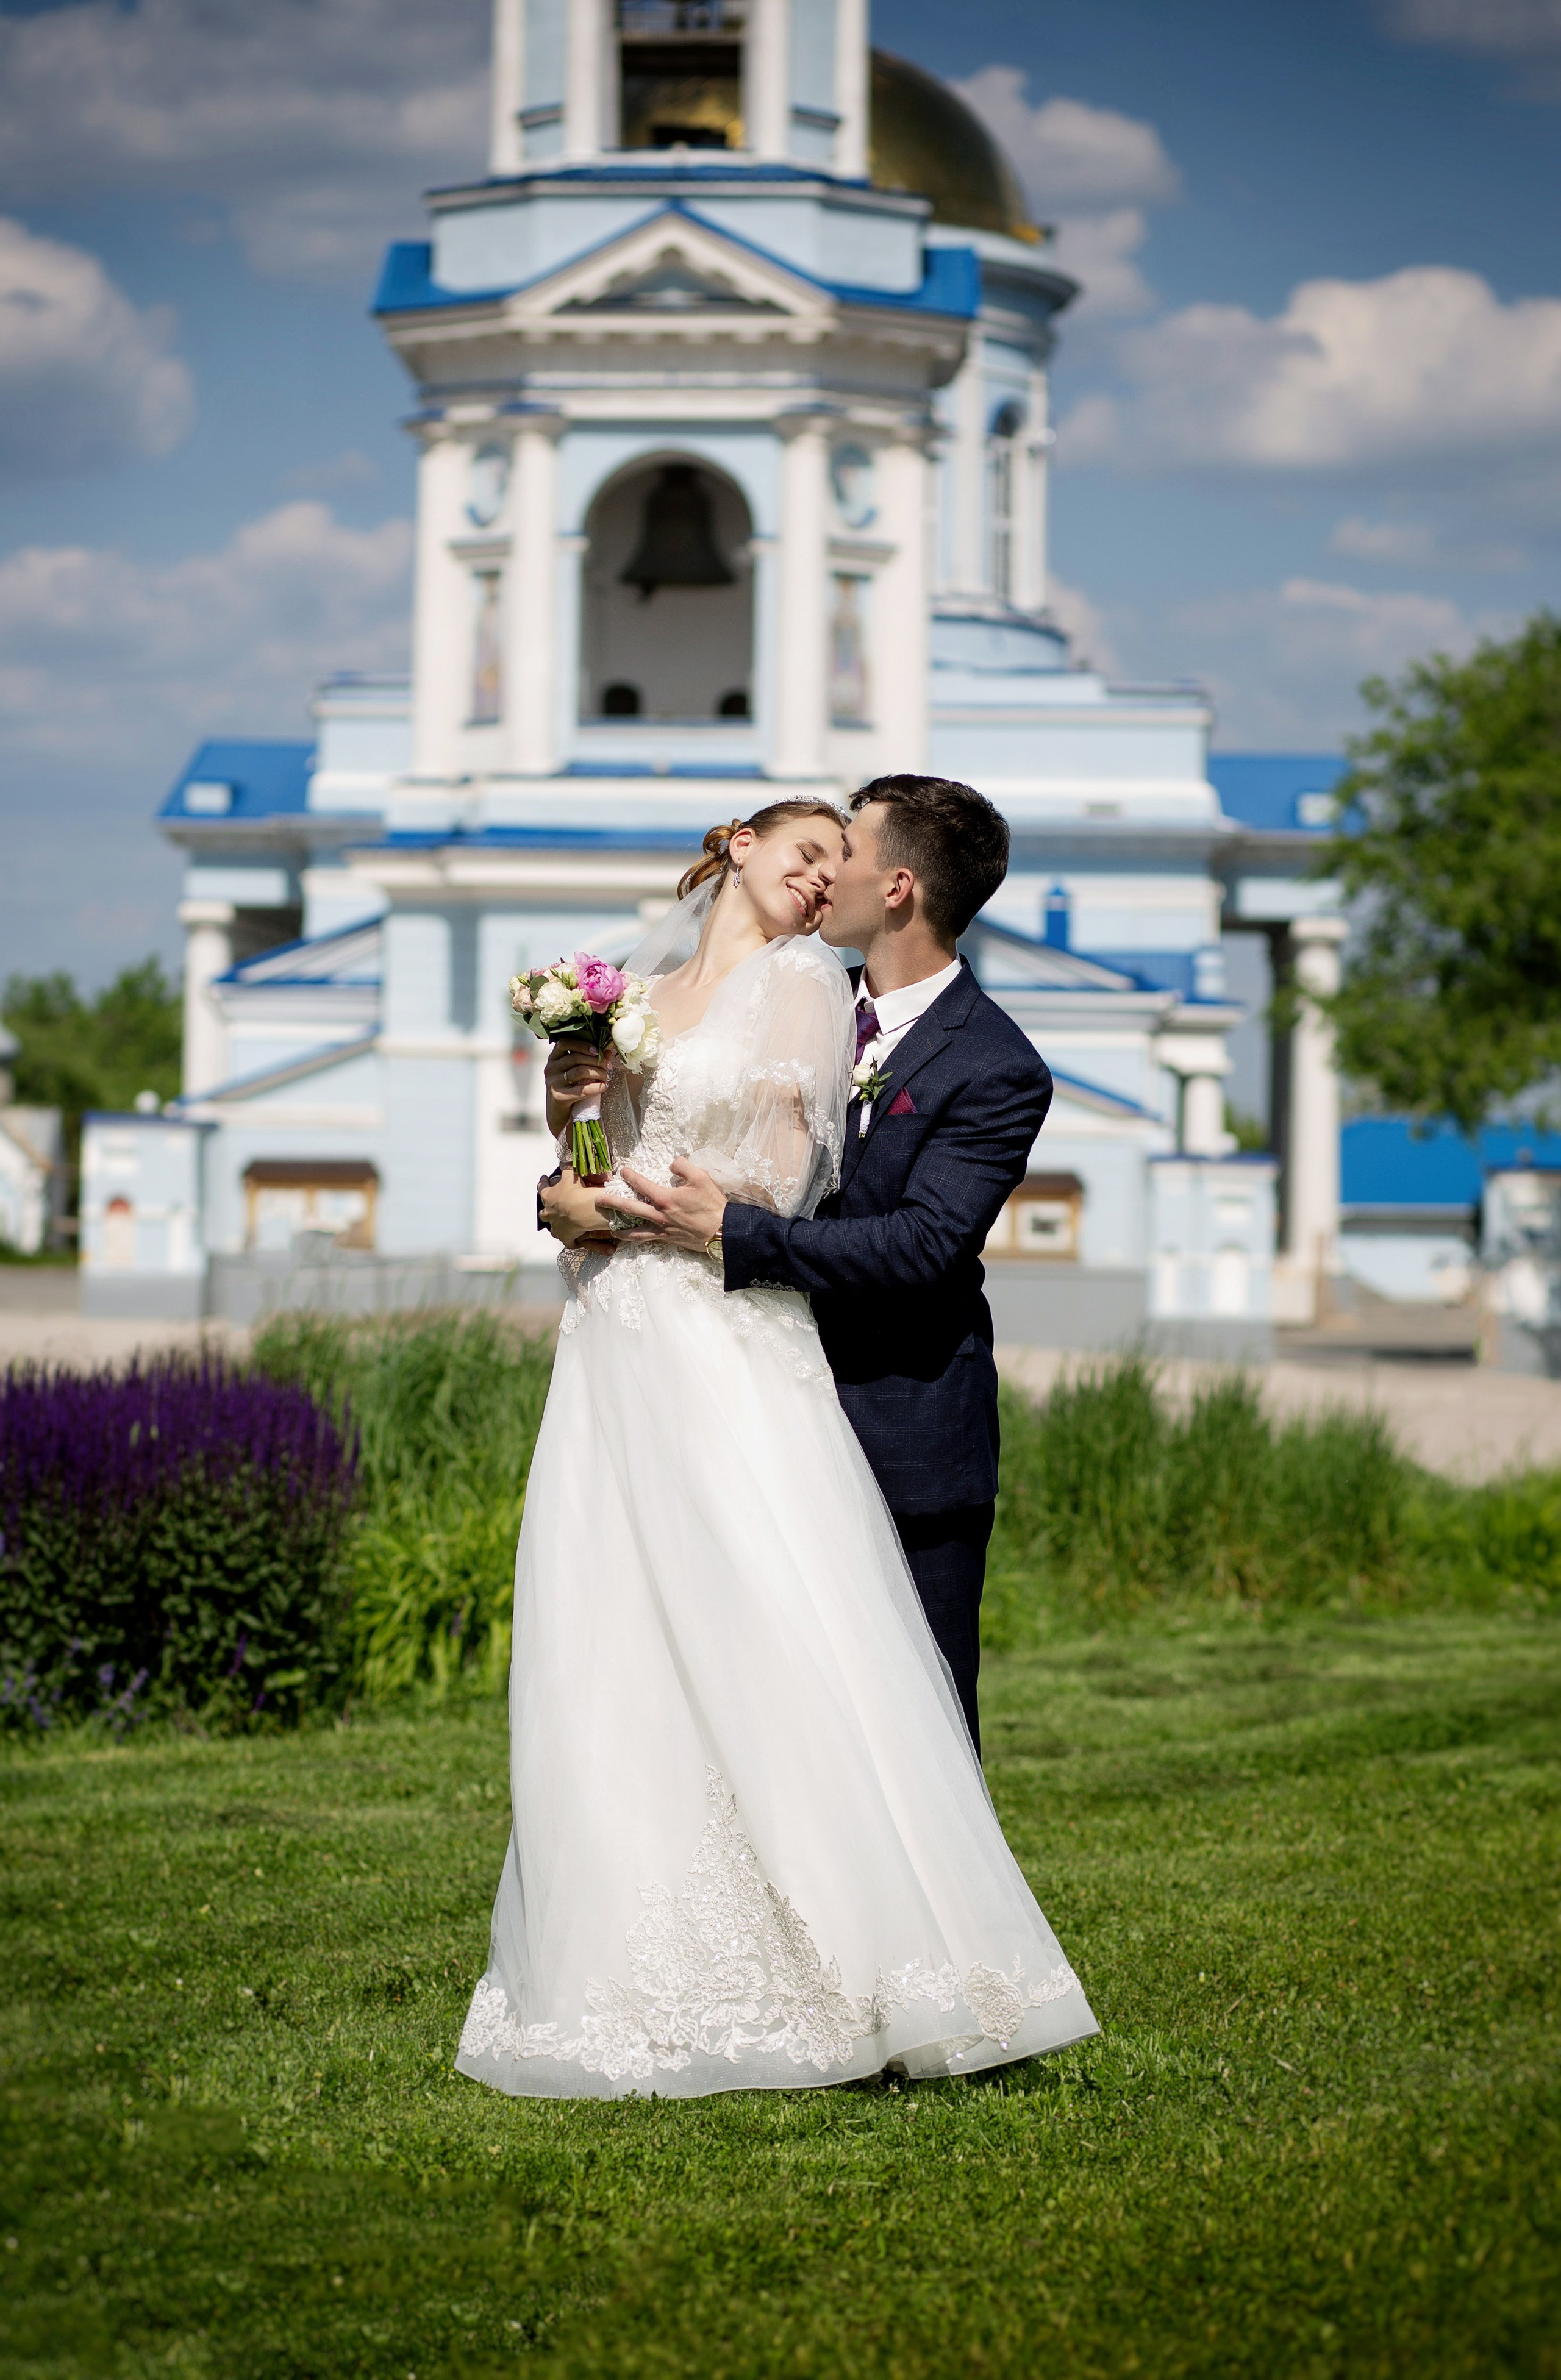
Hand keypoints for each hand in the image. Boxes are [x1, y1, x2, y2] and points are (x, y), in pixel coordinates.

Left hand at [538, 1169, 617, 1250]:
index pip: (542, 1188)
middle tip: (550, 1206)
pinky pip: (568, 1240)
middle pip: (544, 1212)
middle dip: (546, 1209)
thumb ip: (567, 1169)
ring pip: (553, 1227)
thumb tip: (565, 1162)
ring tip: (562, 1224)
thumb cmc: (577, 1192)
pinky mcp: (566, 1237)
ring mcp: (557, 1226)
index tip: (543, 1179)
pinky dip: (571, 1239)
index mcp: (550, 1196)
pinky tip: (575, 1239)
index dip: (543, 1183)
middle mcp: (550, 1212)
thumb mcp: (571, 1176)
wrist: (583, 1210)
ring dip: (557, 1225)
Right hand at [545, 1043, 611, 1138]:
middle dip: (597, 1061)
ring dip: (598, 1073)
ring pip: (580, 1071)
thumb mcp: (576, 1072)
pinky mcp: (558, 1097)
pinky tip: (604, 1087)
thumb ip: (589, 1059)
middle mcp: (550, 1068)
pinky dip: (596, 1087)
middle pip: (576, 1058)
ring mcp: (553, 1082)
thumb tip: (608, 1050)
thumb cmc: (569, 1089)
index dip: (582, 1044)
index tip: (597, 1050)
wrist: (558, 1113)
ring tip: (607, 1077)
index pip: (565, 1043)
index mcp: (554, 1058)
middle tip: (609, 1067)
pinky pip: (582, 1089)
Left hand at [609, 1161, 728, 1253]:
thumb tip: (672, 1164)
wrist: (723, 1230)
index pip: (642, 1185)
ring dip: (620, 1228)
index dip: (630, 1176)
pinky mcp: (668, 1240)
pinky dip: (636, 1240)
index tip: (622, 1171)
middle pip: (630, 1208)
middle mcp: (660, 1215)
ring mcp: (663, 1229)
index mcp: (665, 1198)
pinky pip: (647, 1240)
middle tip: (598, 1199)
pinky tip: (631, 1240)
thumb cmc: (713, 1204)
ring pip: (635, 1230)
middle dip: (612, 1202)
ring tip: (610, 1228)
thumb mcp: (701, 1177)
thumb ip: (683, 1166)